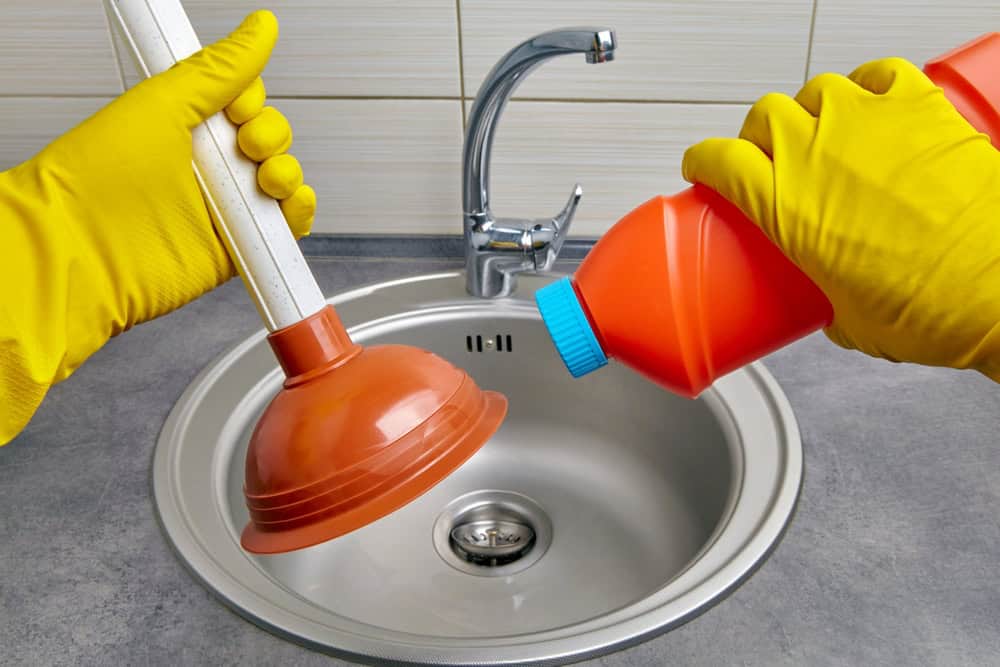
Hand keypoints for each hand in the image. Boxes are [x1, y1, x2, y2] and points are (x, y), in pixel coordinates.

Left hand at [0, 10, 314, 442]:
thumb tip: (259, 28)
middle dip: (271, 135)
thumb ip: (220, 68)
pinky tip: (285, 204)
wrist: (85, 251)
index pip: (243, 101)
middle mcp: (203, 165)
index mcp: (182, 125)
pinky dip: (297, 214)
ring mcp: (222, 207)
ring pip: (282, 180)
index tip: (235, 107)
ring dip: (287, 172)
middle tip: (244, 143)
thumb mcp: (165, 101)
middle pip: (269, 138)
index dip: (251, 100)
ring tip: (264, 178)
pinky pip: (285, 227)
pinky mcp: (237, 248)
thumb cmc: (101, 179)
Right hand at [682, 58, 999, 379]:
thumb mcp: (848, 321)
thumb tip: (831, 304)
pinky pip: (880, 72)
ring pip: (816, 89)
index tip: (703, 167)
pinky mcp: (919, 107)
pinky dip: (869, 84)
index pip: (716, 158)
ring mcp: (867, 121)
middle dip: (758, 136)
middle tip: (770, 159)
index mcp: (781, 203)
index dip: (701, 161)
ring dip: (811, 110)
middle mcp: (815, 151)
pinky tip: (874, 105)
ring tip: (825, 134)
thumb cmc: (930, 307)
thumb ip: (823, 302)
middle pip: (762, 117)